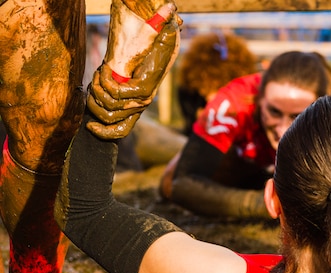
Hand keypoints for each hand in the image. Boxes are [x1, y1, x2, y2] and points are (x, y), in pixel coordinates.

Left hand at [87, 3, 180, 138]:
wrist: (154, 65)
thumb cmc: (155, 51)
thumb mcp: (159, 39)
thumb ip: (163, 27)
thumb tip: (172, 9)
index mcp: (146, 87)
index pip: (124, 94)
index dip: (108, 85)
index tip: (103, 69)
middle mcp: (141, 103)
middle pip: (112, 109)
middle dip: (97, 92)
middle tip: (95, 78)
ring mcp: (134, 110)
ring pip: (108, 118)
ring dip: (94, 104)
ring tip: (91, 89)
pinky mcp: (126, 114)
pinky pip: (117, 132)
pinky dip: (102, 133)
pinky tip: (90, 126)